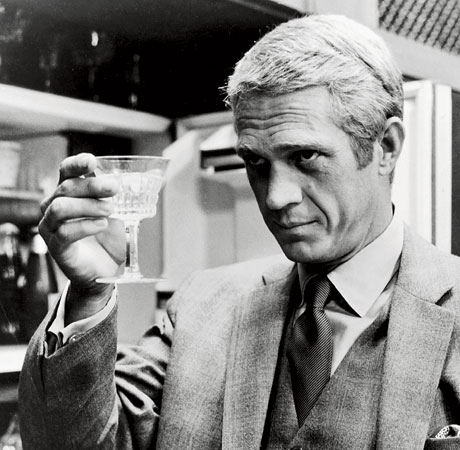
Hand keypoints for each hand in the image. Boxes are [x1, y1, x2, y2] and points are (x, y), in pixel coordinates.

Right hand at [39, 153, 124, 299]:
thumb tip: (148, 175)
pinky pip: (65, 232)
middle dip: (92, 186)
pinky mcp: (56, 246)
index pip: (65, 172)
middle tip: (114, 188)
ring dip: (88, 206)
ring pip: (61, 207)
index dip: (76, 164)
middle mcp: (53, 206)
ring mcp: (51, 227)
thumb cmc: (107, 238)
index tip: (92, 162)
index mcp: (67, 194)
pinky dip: (86, 226)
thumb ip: (122, 195)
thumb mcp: (117, 212)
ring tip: (110, 210)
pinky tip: (102, 225)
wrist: (104, 269)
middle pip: (66, 187)